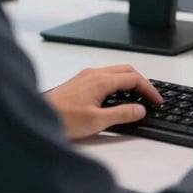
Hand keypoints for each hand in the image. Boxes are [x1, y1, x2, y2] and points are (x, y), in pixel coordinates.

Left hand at [44, 65, 162, 140]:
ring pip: (115, 72)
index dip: (149, 89)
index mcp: (100, 81)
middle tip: (150, 98)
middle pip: (126, 70)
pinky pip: (104, 76)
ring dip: (129, 82)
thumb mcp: (96, 122)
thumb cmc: (61, 119)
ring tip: (136, 98)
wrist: (36, 117)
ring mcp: (85, 76)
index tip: (157, 101)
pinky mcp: (78, 82)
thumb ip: (121, 114)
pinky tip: (115, 98)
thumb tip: (140, 109)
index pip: (133, 78)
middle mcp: (93, 74)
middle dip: (141, 82)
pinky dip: (117, 83)